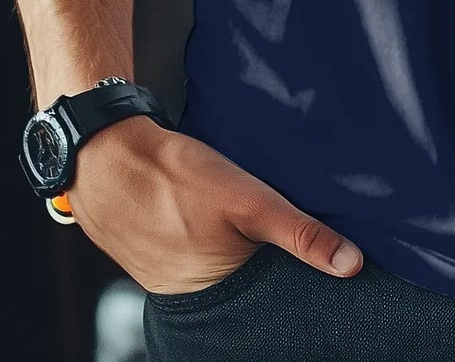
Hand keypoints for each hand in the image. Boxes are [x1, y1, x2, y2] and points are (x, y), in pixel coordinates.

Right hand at [65, 119, 362, 291]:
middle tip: (269, 231)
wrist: (103, 153)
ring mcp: (167, 277)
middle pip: (246, 285)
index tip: (314, 269)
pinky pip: (191, 252)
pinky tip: (207, 213)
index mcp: (217, 295)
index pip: (271, 302)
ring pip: (219, 268)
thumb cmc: (172, 176)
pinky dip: (206, 237)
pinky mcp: (153, 254)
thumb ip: (299, 232)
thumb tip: (351, 264)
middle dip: (264, 265)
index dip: (293, 285)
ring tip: (238, 219)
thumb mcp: (247, 199)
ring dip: (233, 249)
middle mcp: (191, 297)